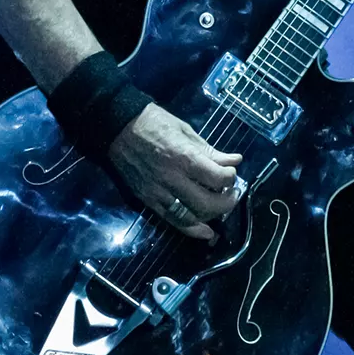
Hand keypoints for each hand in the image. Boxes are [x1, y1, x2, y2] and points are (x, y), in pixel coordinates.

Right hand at [107, 104, 242, 242]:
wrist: (118, 127)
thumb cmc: (154, 122)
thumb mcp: (185, 130)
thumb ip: (210, 150)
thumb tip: (235, 160)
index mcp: (184, 157)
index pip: (218, 178)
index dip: (231, 177)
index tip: (231, 173)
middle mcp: (173, 179)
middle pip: (208, 203)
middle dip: (227, 202)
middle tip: (232, 194)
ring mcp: (159, 192)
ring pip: (191, 216)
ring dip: (212, 217)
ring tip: (220, 210)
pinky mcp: (148, 200)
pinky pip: (172, 220)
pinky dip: (191, 229)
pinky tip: (205, 232)